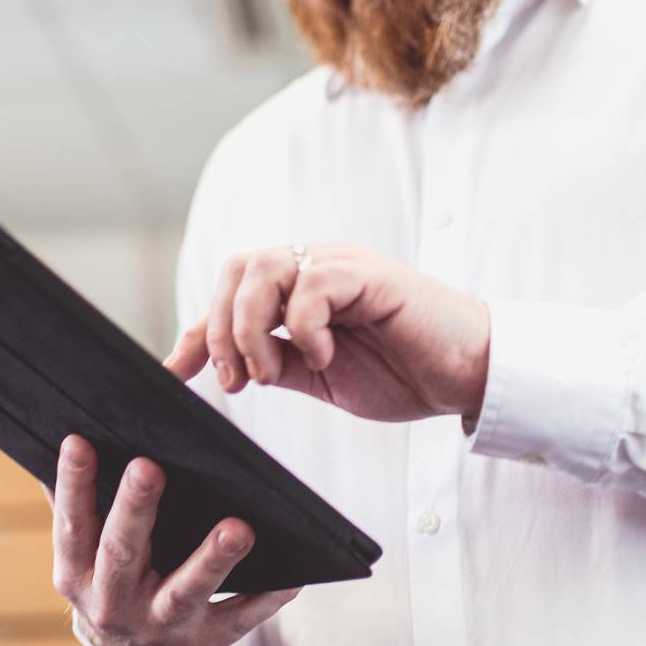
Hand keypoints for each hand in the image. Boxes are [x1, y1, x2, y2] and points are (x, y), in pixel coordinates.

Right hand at [45, 433, 299, 645]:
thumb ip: (76, 505)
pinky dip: (264, 600)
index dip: (73, 484)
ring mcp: (160, 625)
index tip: (79, 440)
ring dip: (211, 560)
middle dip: (136, 511)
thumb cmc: (113, 580)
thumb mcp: (82, 554)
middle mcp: (113, 603)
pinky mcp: (203, 641)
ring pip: (185, 592)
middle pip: (123, 554)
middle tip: (148, 468)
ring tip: (238, 529)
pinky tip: (290, 577)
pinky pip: (237, 619)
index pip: (72, 524)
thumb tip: (71, 437)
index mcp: (78, 573)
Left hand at [166, 242, 490, 423]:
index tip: (175, 373)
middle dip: (222, 328)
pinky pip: (311, 285)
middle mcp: (317, 266)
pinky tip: (324, 358)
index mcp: (302, 289)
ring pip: (264, 268)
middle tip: (238, 380)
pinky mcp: (368, 275)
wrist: (469, 375)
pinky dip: (304, 328)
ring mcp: (341, 266)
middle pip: (238, 268)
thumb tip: (225, 368)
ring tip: (269, 373)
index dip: (199, 331)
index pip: (233, 294)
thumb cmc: (406, 372)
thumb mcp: (322, 377)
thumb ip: (277, 363)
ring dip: (252, 327)